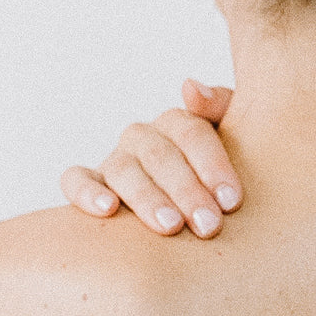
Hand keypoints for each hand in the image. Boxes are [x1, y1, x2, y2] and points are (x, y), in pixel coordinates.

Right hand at [60, 79, 241, 237]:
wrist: (206, 214)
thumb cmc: (225, 184)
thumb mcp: (239, 144)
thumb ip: (222, 108)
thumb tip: (190, 89)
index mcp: (178, 124)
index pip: (191, 132)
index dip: (213, 165)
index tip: (231, 200)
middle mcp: (144, 138)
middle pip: (160, 154)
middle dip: (186, 190)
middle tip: (208, 224)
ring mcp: (115, 161)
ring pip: (123, 169)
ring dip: (146, 197)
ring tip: (170, 226)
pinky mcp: (89, 186)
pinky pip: (76, 180)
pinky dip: (86, 192)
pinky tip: (107, 210)